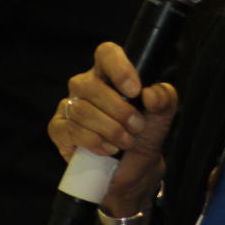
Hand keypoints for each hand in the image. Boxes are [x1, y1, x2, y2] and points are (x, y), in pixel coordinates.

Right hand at [48, 42, 176, 215]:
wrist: (133, 171)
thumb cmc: (144, 136)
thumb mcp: (162, 117)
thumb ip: (164, 99)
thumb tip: (150, 93)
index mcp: (110, 74)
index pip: (106, 53)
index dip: (119, 68)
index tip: (135, 91)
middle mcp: (86, 86)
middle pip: (90, 85)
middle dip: (119, 111)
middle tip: (137, 127)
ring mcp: (69, 106)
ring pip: (80, 110)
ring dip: (109, 130)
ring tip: (126, 142)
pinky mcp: (59, 129)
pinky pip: (68, 129)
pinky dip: (92, 141)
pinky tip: (107, 150)